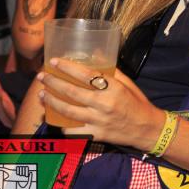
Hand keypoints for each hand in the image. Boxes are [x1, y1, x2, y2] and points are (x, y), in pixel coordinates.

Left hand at [38, 57, 162, 149]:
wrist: (147, 129)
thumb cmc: (137, 103)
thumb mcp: (128, 84)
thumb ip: (111, 71)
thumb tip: (95, 54)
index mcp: (114, 89)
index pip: (86, 75)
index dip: (67, 67)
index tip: (53, 62)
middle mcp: (104, 104)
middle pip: (72, 92)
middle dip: (53, 83)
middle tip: (42, 77)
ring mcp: (99, 121)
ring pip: (68, 111)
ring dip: (51, 102)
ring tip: (42, 95)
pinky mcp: (96, 135)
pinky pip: (73, 131)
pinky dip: (62, 125)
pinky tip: (56, 119)